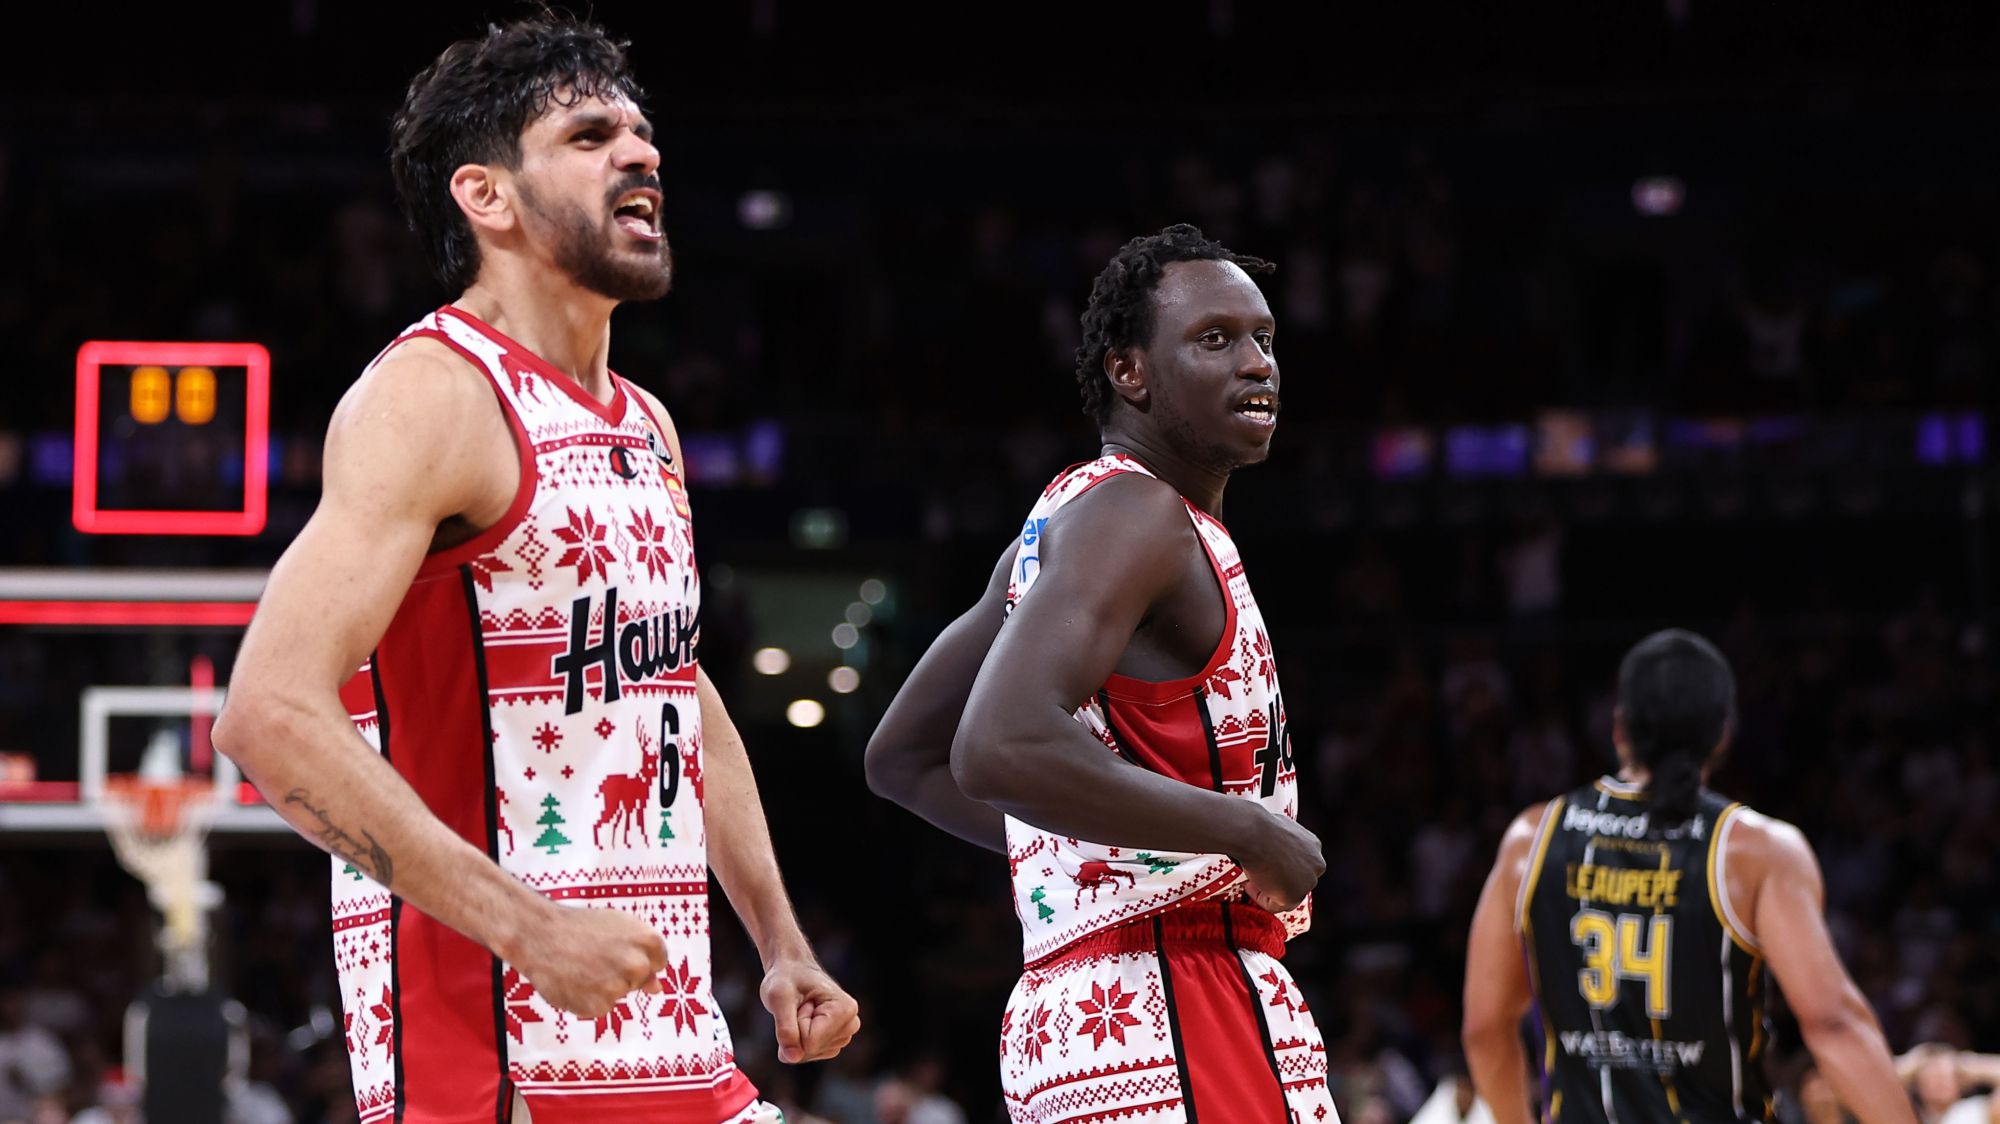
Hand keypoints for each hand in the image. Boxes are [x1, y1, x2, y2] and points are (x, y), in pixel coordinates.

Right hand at [507, 902, 667, 1018]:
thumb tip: (657, 989)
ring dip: (604, 987)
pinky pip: (601, 1007)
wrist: (541, 935)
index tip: (618, 952)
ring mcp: (618, 987)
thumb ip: (643, 956)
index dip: (637, 957)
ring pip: (620, 994)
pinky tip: (574, 981)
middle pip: (639, 980)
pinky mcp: (598, 1006)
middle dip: (623, 973)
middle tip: (597, 958)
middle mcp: (637, 965)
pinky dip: (588, 999)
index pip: (658, 963)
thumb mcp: (618, 929)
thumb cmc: (580, 928)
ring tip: (583, 967)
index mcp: (648, 941)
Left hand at [759, 958, 860, 1062]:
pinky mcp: (834, 1042)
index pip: (811, 1041)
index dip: (795, 1025)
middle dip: (796, 1031)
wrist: (791, 970)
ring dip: (796, 1035)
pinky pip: (808, 1054)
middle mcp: (850, 1024)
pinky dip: (798, 1040)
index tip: (799, 1003)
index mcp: (844, 1009)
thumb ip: (785, 1029)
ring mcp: (843, 1034)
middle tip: (798, 1006)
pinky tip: (802, 1019)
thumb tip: (792, 1058)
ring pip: (809, 1054)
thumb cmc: (786, 978)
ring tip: (801, 1010)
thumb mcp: (779, 998)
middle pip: (811, 1049)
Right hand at [1231, 807, 1324, 912]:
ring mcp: (1308, 881)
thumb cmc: (1260, 827)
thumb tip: (1271, 849)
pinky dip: (1260, 898)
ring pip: (1287, 895)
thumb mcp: (1278, 829)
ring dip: (1268, 890)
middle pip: (1297, 880)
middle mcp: (1316, 864)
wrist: (1254, 833)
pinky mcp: (1294, 895)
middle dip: (1277, 880)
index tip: (1266, 864)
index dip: (1281, 867)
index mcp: (1314, 846)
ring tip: (1250, 881)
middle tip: (1257, 876)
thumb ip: (1283, 843)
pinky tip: (1249, 885)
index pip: (1301, 864)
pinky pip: (1275, 905)